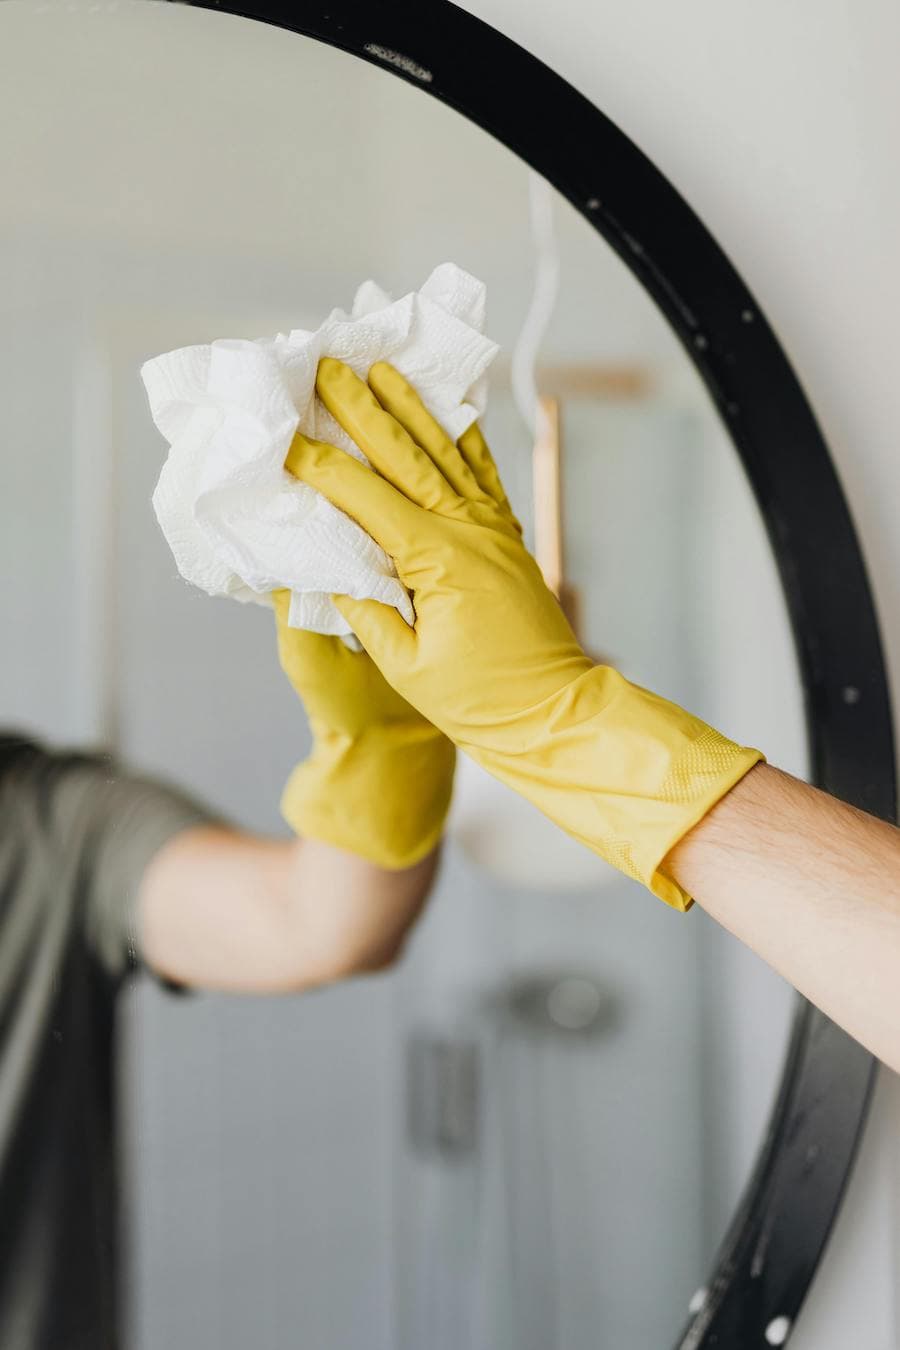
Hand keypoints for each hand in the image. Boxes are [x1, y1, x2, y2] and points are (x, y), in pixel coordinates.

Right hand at [286, 358, 762, 908]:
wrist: (554, 713)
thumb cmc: (479, 702)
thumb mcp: (407, 667)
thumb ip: (366, 610)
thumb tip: (330, 563)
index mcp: (436, 561)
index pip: (364, 498)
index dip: (320, 465)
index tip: (283, 435)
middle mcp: (468, 530)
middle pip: (404, 455)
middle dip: (361, 408)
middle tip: (326, 365)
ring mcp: (493, 528)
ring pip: (446, 451)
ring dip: (410, 406)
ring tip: (381, 367)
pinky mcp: (508, 536)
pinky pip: (483, 472)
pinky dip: (463, 435)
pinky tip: (449, 408)